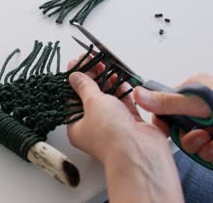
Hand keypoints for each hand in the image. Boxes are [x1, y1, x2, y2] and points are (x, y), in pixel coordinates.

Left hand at [66, 58, 183, 201]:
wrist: (139, 152)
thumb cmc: (111, 135)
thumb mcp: (92, 103)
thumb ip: (85, 87)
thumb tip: (75, 76)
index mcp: (78, 127)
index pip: (72, 99)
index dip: (76, 80)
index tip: (79, 63)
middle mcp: (96, 128)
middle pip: (92, 98)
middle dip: (94, 78)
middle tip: (96, 60)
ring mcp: (115, 126)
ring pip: (110, 99)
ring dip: (110, 82)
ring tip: (108, 64)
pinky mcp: (133, 124)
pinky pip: (126, 103)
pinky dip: (125, 91)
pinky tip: (122, 78)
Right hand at [134, 74, 212, 170]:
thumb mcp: (202, 102)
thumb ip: (169, 102)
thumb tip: (138, 93)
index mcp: (192, 89)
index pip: (165, 107)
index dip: (165, 123)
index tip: (168, 133)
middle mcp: (200, 106)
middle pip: (178, 129)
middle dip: (188, 139)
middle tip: (202, 138)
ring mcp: (211, 122)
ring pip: (193, 142)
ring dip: (202, 149)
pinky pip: (207, 151)